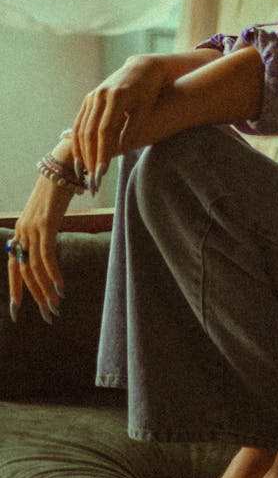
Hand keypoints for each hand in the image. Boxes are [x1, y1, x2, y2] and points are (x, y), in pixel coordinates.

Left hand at [8, 141, 73, 322]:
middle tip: (47, 314)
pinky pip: (46, 256)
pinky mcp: (45, 224)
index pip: (14, 265)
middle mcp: (22, 230)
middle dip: (35, 296)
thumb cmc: (60, 186)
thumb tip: (51, 244)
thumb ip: (47, 229)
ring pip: (34, 267)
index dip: (16, 288)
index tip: (17, 310)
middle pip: (24, 271)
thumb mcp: (50, 212)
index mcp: (22, 230)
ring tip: (55, 305)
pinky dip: (53, 274)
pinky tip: (60, 287)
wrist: (63, 163)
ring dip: (46, 290)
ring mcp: (32, 227)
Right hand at [71, 54, 167, 184]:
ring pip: (81, 128)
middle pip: (90, 131)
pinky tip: (80, 156)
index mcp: (116, 97)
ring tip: (83, 172)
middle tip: (92, 178)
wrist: (142, 68)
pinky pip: (79, 122)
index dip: (102, 152)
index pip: (105, 130)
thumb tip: (121, 150)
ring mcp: (92, 96)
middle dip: (90, 156)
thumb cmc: (149, 90)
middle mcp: (100, 95)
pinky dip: (78, 141)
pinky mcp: (88, 98)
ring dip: (80, 151)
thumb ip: (133, 129)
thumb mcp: (146, 108)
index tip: (102, 171)